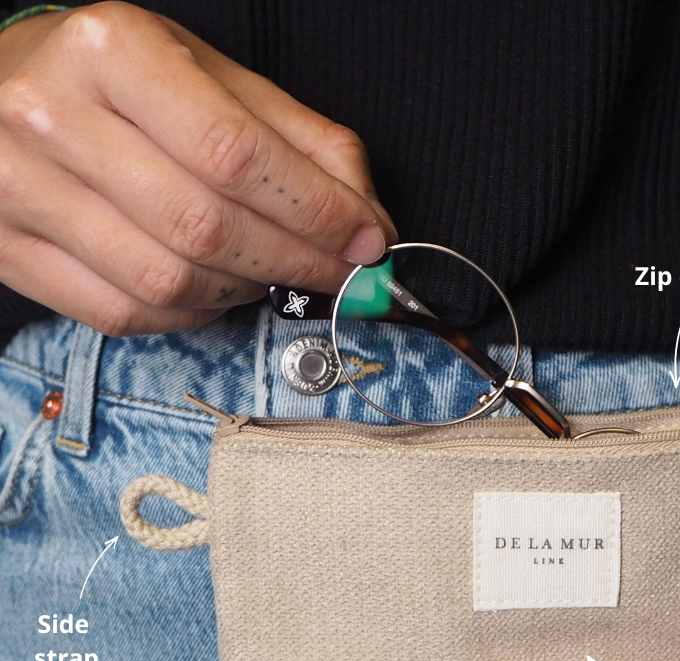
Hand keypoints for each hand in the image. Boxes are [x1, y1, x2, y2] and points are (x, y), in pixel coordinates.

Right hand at [0, 2, 395, 334]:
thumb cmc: (121, 85)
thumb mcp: (212, 78)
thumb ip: (301, 141)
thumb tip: (369, 223)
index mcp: (113, 53)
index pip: (236, 152)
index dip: (316, 210)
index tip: (365, 240)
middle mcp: (53, 117)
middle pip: (205, 226)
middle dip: (295, 261)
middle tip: (337, 272)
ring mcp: (23, 190)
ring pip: (168, 280)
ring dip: (244, 290)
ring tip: (270, 270)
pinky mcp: (12, 251)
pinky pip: (126, 313)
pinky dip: (191, 313)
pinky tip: (214, 287)